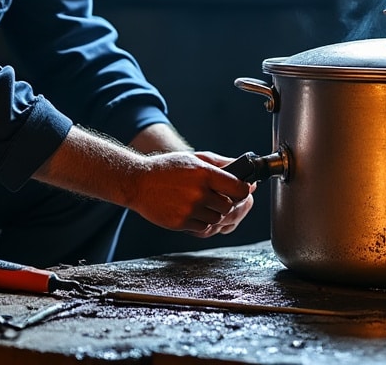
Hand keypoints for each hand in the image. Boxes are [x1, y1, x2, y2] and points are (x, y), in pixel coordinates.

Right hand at [128, 151, 255, 236]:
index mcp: (205, 174)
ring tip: (198, 201)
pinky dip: (200, 221)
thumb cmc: (168, 168)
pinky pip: (203, 227)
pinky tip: (189, 209)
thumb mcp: (195, 159)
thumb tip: (246, 173)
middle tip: (213, 196)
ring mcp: (190, 210)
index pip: (239, 189)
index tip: (239, 190)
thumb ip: (222, 165)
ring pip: (217, 219)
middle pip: (229, 206)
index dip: (242, 191)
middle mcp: (199, 193)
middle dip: (224, 202)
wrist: (138, 182)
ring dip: (212, 213)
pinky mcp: (181, 223)